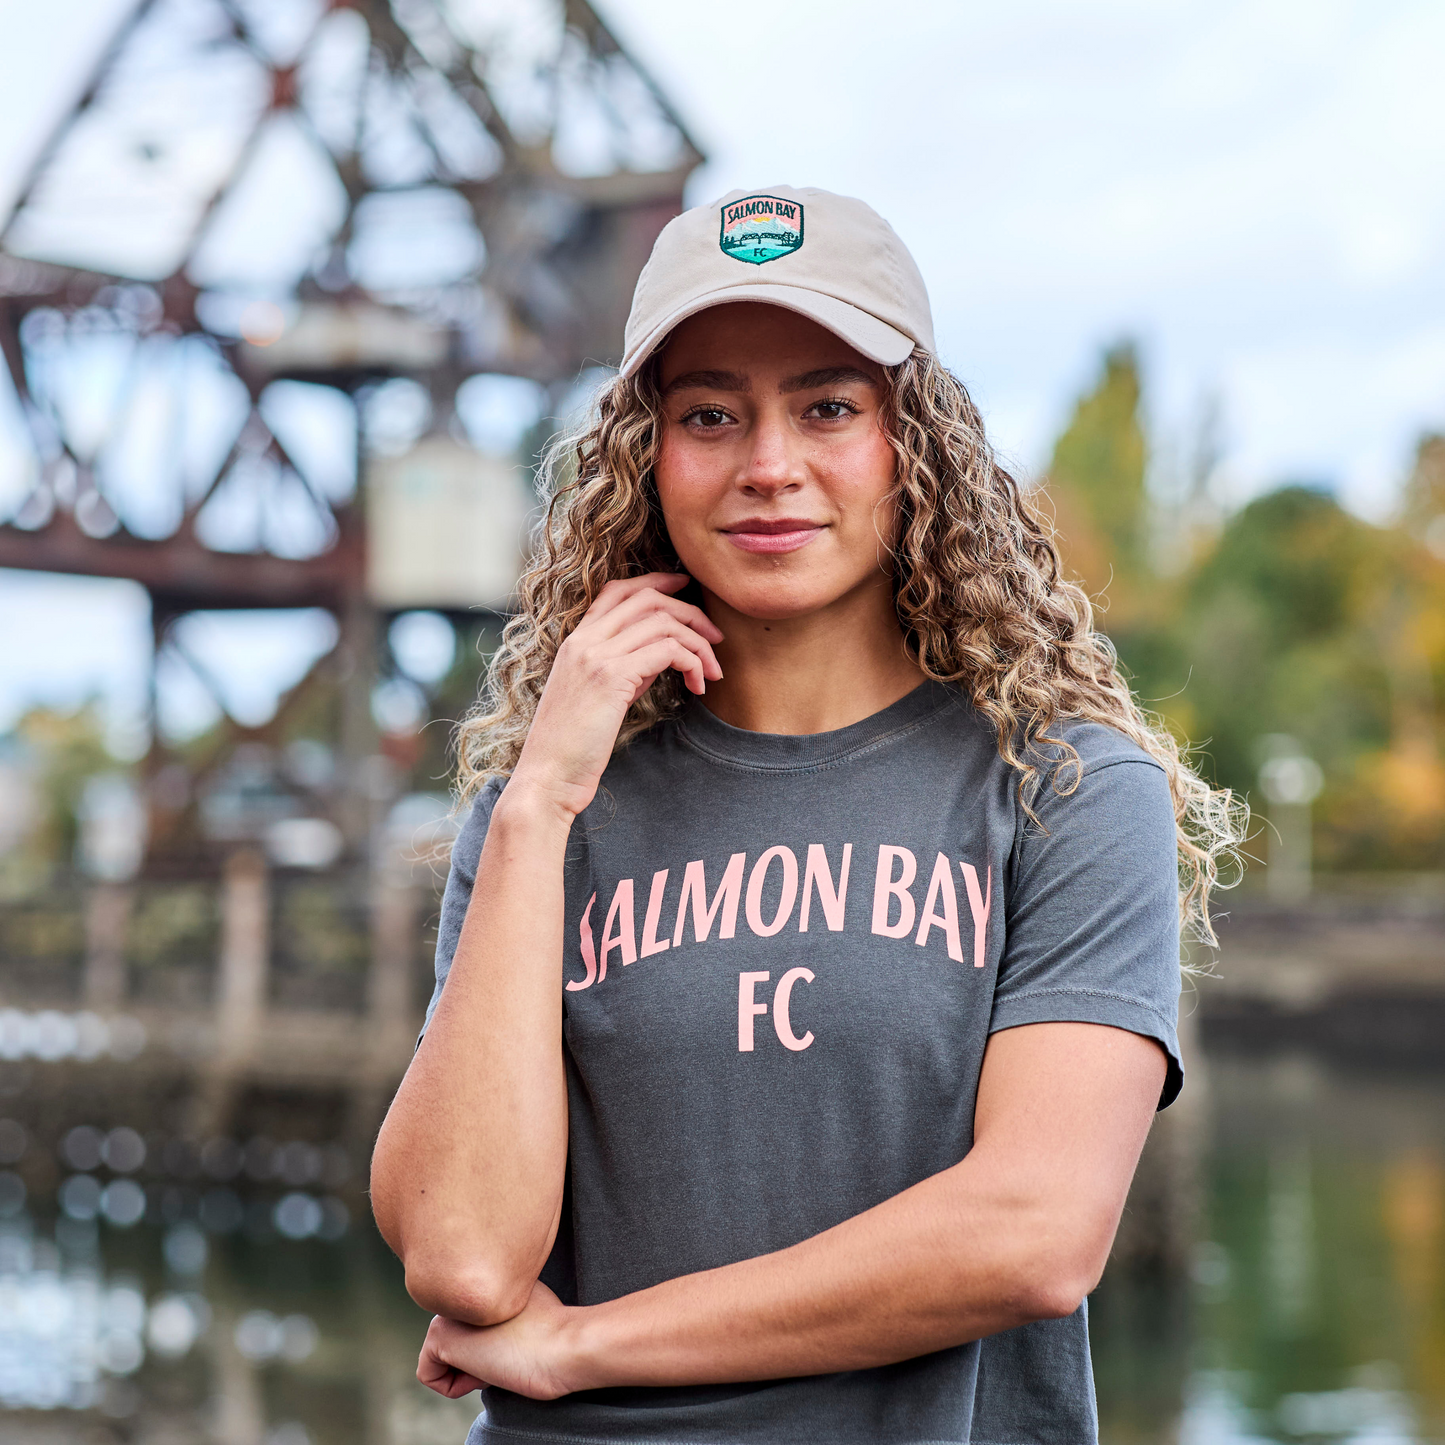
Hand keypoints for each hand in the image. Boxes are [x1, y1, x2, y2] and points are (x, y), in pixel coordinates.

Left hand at [417, 1281, 581, 1401]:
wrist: (563, 1344)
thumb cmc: (555, 1330)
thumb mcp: (525, 1301)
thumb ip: (498, 1302)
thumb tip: (489, 1325)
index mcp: (479, 1276)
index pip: (467, 1323)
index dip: (492, 1342)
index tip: (515, 1338)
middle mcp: (458, 1286)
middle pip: (455, 1340)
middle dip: (477, 1355)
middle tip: (506, 1349)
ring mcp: (445, 1309)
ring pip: (443, 1357)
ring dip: (469, 1369)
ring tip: (498, 1355)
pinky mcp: (437, 1335)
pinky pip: (429, 1375)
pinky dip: (455, 1386)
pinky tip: (485, 1369)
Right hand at [508, 573, 723, 819]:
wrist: (547, 775)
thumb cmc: (573, 745)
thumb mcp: (598, 695)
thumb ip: (625, 667)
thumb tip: (663, 653)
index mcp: (576, 640)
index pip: (617, 590)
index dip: (656, 582)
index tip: (685, 588)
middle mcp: (584, 640)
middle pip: (647, 598)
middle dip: (690, 612)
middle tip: (715, 638)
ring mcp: (596, 655)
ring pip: (663, 622)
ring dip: (699, 643)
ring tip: (712, 670)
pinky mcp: (612, 677)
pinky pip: (668, 650)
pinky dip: (692, 662)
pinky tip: (697, 686)